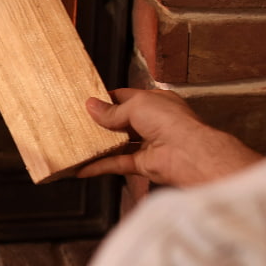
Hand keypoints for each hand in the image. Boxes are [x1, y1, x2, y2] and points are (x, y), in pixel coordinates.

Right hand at [78, 89, 262, 186]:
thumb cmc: (170, 121)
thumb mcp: (136, 105)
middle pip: (121, 122)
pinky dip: (100, 166)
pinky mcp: (143, 164)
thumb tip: (92, 106)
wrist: (187, 153)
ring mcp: (148, 144)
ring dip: (100, 144)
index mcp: (155, 102)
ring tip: (78, 142)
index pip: (127, 97)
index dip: (108, 99)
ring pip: (118, 144)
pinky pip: (118, 164)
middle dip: (102, 122)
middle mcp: (152, 122)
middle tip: (79, 121)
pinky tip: (83, 167)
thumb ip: (112, 110)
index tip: (88, 101)